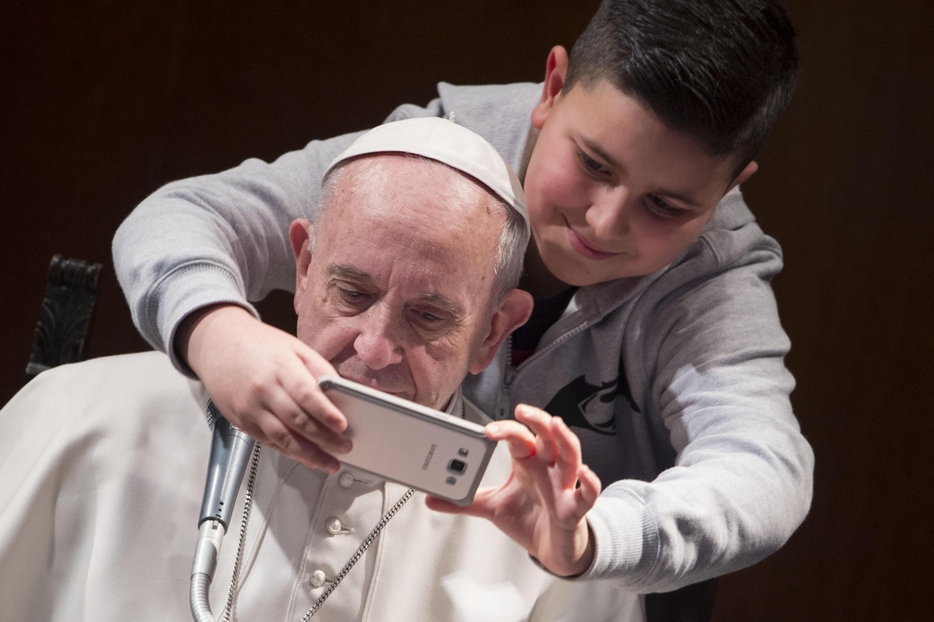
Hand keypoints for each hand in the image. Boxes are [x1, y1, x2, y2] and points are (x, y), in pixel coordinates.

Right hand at [180, 304, 350, 471]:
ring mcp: (249, 407)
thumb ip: (318, 369)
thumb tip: (341, 391)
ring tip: (329, 463)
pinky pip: (269, 441)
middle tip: (344, 447)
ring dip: (309, 454)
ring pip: (282, 438)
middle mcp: (263, 389)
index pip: (305, 394)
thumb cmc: (258, 344)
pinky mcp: (241, 421)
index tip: (342, 426)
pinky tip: (307, 457)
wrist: (218, 344)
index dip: (325, 413)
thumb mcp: (294, 347)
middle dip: (324, 439)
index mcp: (280, 367)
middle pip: (296, 421)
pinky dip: (290, 452)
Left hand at [426, 404, 600, 576]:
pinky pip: (587, 494)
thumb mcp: (492, 507)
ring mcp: (564, 487)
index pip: (520, 437)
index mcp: (529, 462)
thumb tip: (432, 498)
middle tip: (522, 410)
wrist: (553, 550)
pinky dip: (589, 483)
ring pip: (571, 456)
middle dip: (537, 420)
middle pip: (548, 436)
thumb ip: (464, 501)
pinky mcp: (575, 510)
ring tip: (555, 425)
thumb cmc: (530, 519)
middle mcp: (549, 469)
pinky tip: (584, 474)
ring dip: (565, 440)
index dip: (506, 430)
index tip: (487, 431)